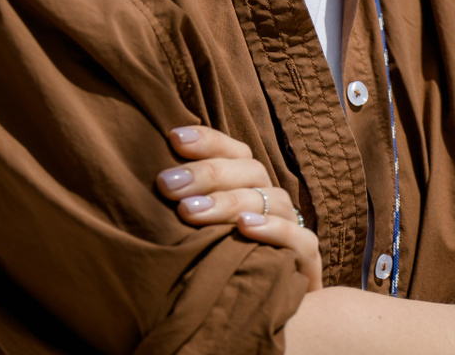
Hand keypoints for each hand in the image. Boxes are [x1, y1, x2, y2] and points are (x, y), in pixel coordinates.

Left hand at [157, 124, 322, 289]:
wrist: (256, 316)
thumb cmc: (217, 268)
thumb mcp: (197, 235)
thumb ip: (184, 205)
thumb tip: (148, 179)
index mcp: (249, 187)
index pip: (235, 151)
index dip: (208, 141)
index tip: (173, 138)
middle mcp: (271, 201)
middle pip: (249, 172)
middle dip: (207, 174)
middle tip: (167, 185)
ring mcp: (292, 228)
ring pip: (270, 201)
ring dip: (229, 203)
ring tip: (190, 212)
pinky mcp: (306, 261)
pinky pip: (298, 239)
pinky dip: (273, 230)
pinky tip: (244, 228)